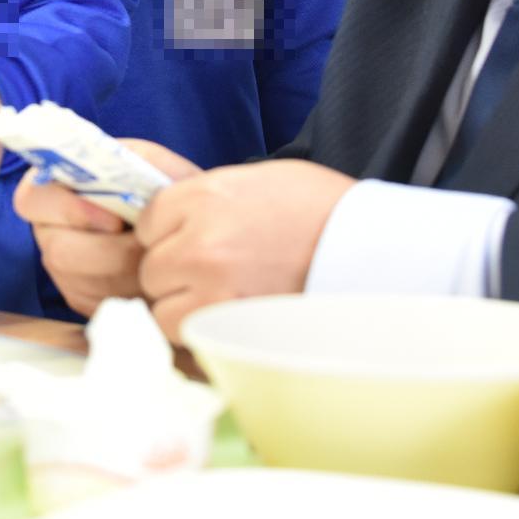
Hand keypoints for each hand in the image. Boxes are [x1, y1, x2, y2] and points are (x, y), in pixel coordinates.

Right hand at [14, 137, 198, 318]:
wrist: (183, 225)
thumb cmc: (162, 188)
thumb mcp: (152, 162)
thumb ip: (135, 160)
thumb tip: (124, 180)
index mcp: (53, 186)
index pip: (32, 199)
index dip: (71, 211)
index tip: (116, 220)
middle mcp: (49, 228)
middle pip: (58, 252)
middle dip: (112, 253)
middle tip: (149, 245)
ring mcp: (61, 268)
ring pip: (83, 283)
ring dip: (127, 274)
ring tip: (157, 258)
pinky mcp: (80, 297)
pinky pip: (98, 303)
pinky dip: (130, 292)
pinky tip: (150, 274)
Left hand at [135, 159, 354, 342]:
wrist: (370, 248)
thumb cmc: (319, 209)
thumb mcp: (255, 182)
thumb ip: (205, 200)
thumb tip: (171, 221)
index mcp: (205, 197)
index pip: (149, 221)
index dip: (170, 233)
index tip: (194, 238)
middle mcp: (200, 242)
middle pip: (151, 267)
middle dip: (175, 272)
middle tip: (216, 271)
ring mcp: (213, 288)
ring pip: (161, 307)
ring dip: (184, 305)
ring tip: (225, 297)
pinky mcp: (229, 326)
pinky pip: (186, 336)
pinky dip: (201, 332)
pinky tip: (232, 317)